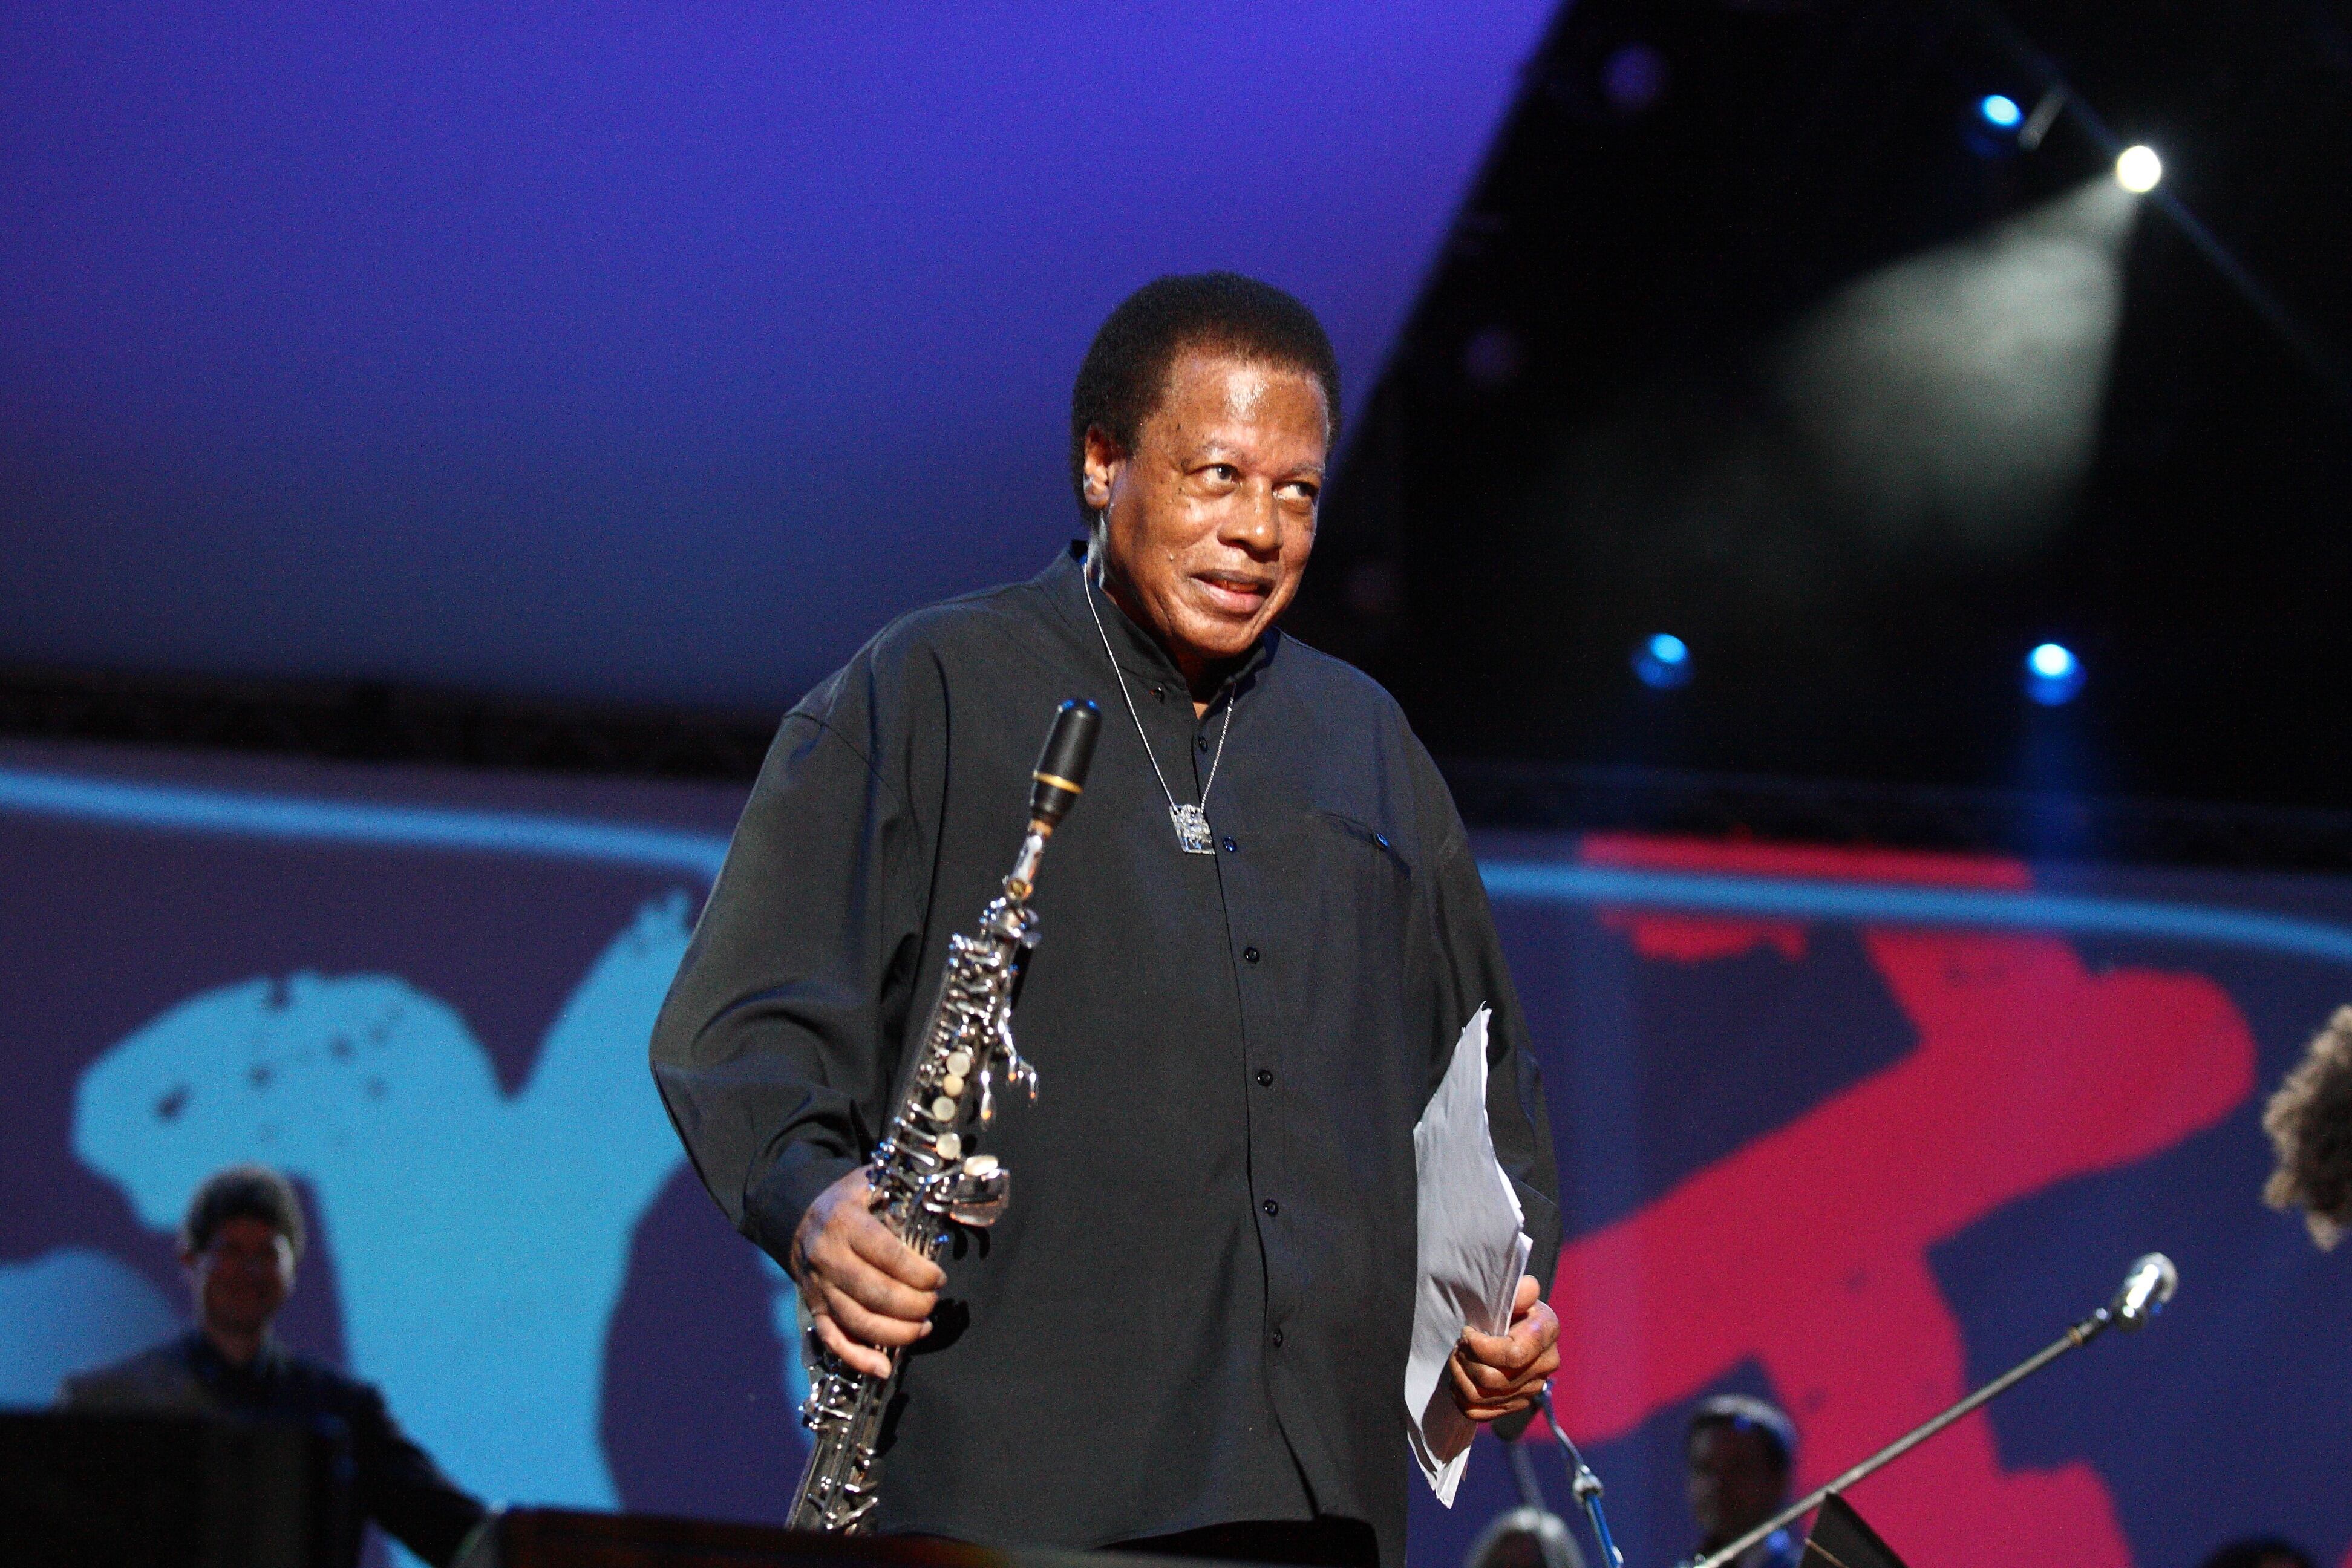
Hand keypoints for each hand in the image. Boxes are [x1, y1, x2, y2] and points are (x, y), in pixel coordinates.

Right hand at [789, 1168, 943, 1377]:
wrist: (797, 1217)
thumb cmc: (848, 1201)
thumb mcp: (872, 1181)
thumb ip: (905, 1188)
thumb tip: (946, 1189)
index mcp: (845, 1223)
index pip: (887, 1255)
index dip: (918, 1273)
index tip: (939, 1278)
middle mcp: (828, 1258)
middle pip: (876, 1294)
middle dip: (914, 1305)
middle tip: (933, 1303)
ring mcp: (819, 1288)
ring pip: (858, 1321)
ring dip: (897, 1333)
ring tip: (923, 1328)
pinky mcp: (815, 1308)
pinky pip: (834, 1340)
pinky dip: (858, 1359)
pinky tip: (883, 1367)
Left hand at [1448, 1273, 1559, 1421]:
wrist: (1513, 1330)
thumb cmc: (1510, 1308)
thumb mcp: (1514, 1296)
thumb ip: (1518, 1293)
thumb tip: (1528, 1287)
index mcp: (1547, 1333)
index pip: (1512, 1355)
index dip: (1480, 1347)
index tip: (1467, 1333)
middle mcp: (1545, 1365)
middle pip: (1492, 1379)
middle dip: (1465, 1360)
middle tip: (1457, 1345)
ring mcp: (1531, 1390)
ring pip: (1481, 1396)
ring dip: (1459, 1377)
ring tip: (1456, 1358)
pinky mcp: (1515, 1405)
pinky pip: (1478, 1413)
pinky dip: (1460, 1398)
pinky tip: (1459, 1379)